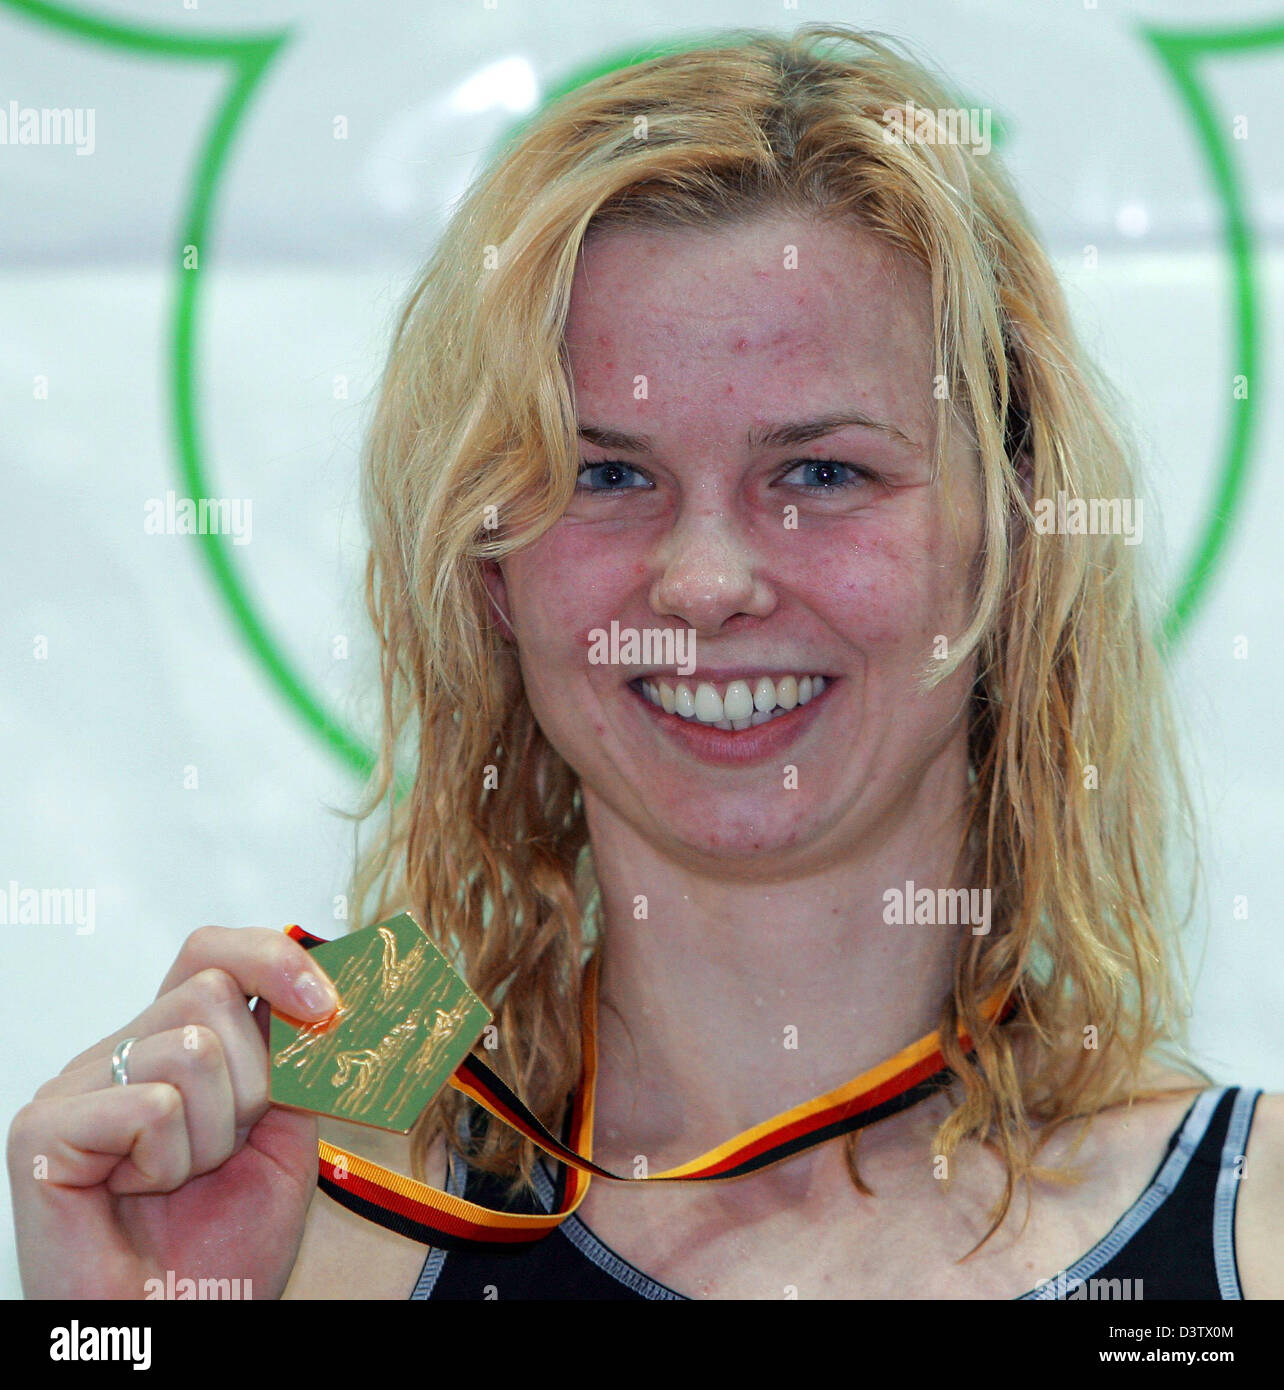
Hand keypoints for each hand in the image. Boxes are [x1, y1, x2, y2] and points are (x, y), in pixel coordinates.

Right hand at [7, 925, 340, 1299]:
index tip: (324, 1005)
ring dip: (213, 1133)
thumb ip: (294, 1061)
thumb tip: (323, 992)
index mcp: (171, 1045)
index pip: (212, 952)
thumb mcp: (284, 1136)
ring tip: (180, 1183)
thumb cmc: (224, 1250)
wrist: (181, 1331)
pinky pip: (151, 1105)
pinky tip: (140, 1195)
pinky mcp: (41, 1132)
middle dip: (250, 1084)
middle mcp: (118, 1054)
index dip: (271, 958)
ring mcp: (74, 1088)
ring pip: (192, 1048)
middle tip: (222, 1154)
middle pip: (211, 993)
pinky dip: (168, 1160)